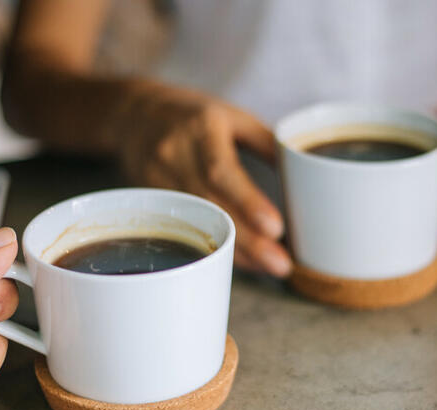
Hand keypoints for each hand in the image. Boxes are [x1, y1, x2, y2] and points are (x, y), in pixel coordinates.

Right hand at [119, 84, 291, 276]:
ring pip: (197, 225)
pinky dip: (215, 247)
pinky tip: (240, 259)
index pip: (221, 171)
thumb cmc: (194, 116)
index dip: (247, 201)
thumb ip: (266, 142)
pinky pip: (185, 231)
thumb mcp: (232, 116)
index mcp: (201, 131)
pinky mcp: (151, 201)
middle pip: (210, 207)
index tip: (276, 228)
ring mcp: (158, 181)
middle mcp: (175, 156)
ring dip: (235, 251)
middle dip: (247, 240)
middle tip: (281, 265)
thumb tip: (302, 173)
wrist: (134, 115)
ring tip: (269, 267)